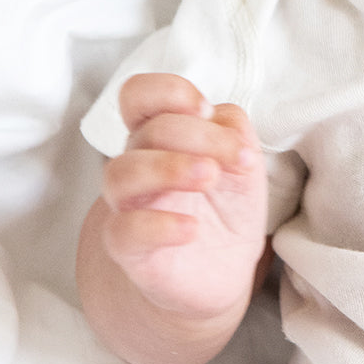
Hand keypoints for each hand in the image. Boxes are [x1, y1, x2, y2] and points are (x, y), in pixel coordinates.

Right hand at [99, 73, 268, 319]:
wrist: (220, 271)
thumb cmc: (225, 205)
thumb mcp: (242, 161)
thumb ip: (232, 129)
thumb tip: (220, 117)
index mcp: (161, 135)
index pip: (139, 95)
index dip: (169, 91)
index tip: (207, 110)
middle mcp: (139, 164)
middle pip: (146, 131)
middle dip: (197, 135)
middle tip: (236, 158)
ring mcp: (129, 206)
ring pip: (121, 173)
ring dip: (170, 168)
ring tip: (210, 177)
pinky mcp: (129, 249)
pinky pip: (125, 231)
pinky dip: (159, 225)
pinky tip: (192, 229)